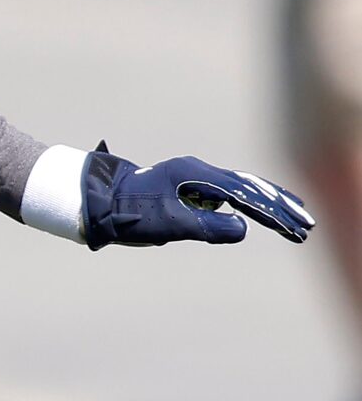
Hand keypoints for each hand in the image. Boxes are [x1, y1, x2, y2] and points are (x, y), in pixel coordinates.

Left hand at [81, 144, 313, 248]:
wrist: (95, 200)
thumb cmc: (127, 212)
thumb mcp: (167, 225)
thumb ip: (205, 227)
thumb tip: (243, 229)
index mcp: (195, 175)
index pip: (244, 194)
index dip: (272, 212)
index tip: (293, 226)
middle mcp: (197, 171)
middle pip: (248, 186)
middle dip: (277, 204)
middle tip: (304, 220)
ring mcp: (192, 177)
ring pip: (239, 187)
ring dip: (265, 202)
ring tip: (291, 214)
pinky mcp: (187, 185)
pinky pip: (226, 191)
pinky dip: (247, 201)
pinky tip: (258, 209)